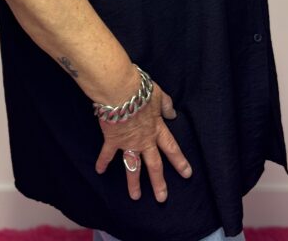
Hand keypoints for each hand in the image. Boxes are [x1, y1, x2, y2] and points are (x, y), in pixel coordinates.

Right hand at [94, 81, 192, 201]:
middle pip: (154, 164)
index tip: (187, 174)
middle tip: (162, 198)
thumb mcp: (158, 94)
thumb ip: (166, 105)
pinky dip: (102, 161)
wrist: (121, 91)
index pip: (171, 148)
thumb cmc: (140, 90)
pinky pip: (107, 153)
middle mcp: (144, 140)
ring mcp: (128, 142)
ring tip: (135, 196)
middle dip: (158, 182)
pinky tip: (99, 171)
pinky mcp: (113, 140)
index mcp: (157, 129)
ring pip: (133, 166)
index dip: (179, 161)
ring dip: (133, 182)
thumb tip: (173, 114)